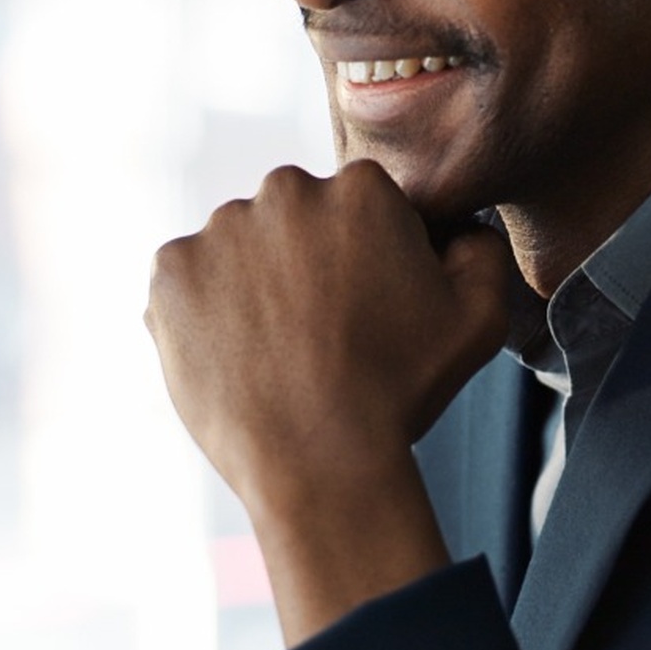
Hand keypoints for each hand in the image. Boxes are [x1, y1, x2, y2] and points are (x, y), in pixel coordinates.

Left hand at [148, 160, 514, 642]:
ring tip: (276, 352)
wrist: (319, 460)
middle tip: (320, 333)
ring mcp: (220, 228)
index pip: (358, 208)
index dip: (366, 261)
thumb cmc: (402, 391)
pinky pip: (188, 279)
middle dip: (304, 262)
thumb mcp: (478, 318)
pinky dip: (204, 310)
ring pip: (240, 248)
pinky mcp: (170, 270)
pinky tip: (237, 355)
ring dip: (253, 284)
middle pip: (295, 218)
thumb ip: (480, 248)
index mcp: (362, 188)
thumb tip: (459, 226)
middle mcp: (285, 189)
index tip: (364, 310)